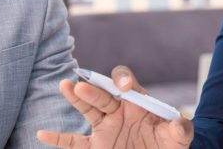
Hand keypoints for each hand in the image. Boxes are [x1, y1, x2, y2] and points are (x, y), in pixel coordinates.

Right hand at [37, 65, 192, 147]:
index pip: (125, 81)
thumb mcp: (179, 137)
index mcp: (136, 100)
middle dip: (93, 91)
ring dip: (75, 99)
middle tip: (81, 86)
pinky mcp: (96, 146)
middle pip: (102, 94)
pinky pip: (74, 142)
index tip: (124, 87)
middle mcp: (117, 110)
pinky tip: (42, 134)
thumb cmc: (169, 144)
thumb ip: (181, 128)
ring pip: (87, 110)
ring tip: (64, 86)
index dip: (123, 79)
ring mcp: (105, 127)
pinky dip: (58, 139)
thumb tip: (181, 123)